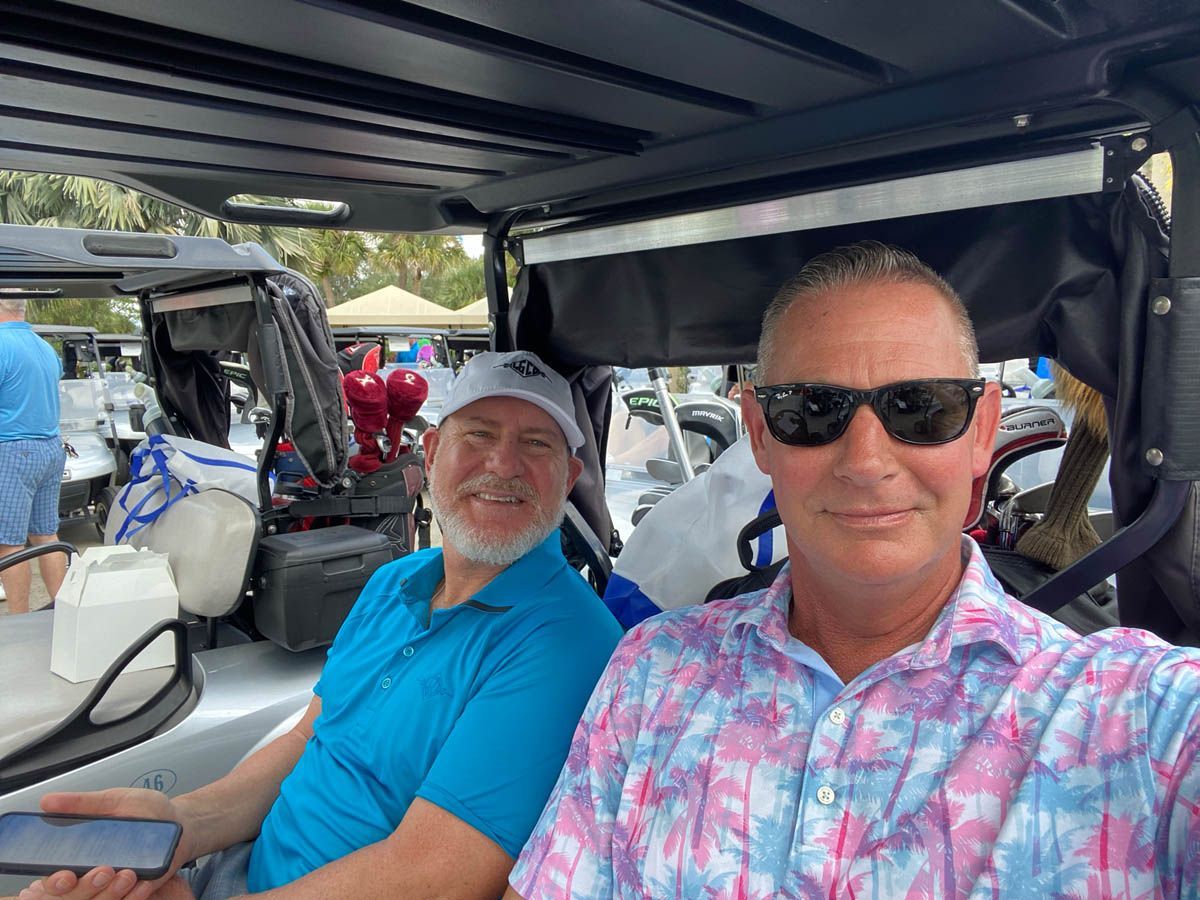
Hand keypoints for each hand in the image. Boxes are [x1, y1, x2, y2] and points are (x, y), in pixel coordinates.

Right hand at [21, 789, 197, 898]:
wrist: (180, 822)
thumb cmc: (146, 811)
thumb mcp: (114, 800)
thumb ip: (83, 803)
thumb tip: (47, 801)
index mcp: (81, 854)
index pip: (57, 877)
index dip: (56, 881)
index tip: (64, 875)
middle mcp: (96, 874)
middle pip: (77, 895)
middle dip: (85, 887)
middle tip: (103, 870)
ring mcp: (117, 886)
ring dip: (111, 891)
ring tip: (126, 874)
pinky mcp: (139, 890)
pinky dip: (135, 894)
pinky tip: (142, 884)